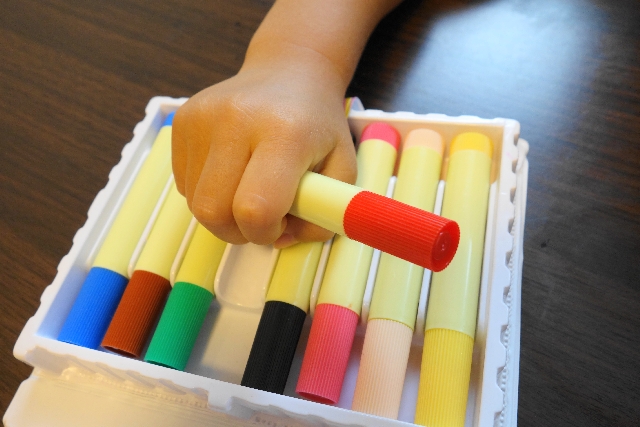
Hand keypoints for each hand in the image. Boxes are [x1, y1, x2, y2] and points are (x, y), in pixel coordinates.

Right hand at [172, 54, 356, 247]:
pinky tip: (232, 171)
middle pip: (213, 212)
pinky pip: (184, 183)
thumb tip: (280, 239)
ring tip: (248, 189)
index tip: (281, 224)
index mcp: (284, 133)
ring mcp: (202, 118)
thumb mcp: (343, 168)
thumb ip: (324, 214)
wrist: (288, 71)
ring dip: (222, 213)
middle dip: (238, 231)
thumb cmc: (318, 125)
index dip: (265, 232)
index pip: (255, 207)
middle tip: (263, 217)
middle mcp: (236, 120)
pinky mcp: (181, 120)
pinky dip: (208, 192)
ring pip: (194, 203)